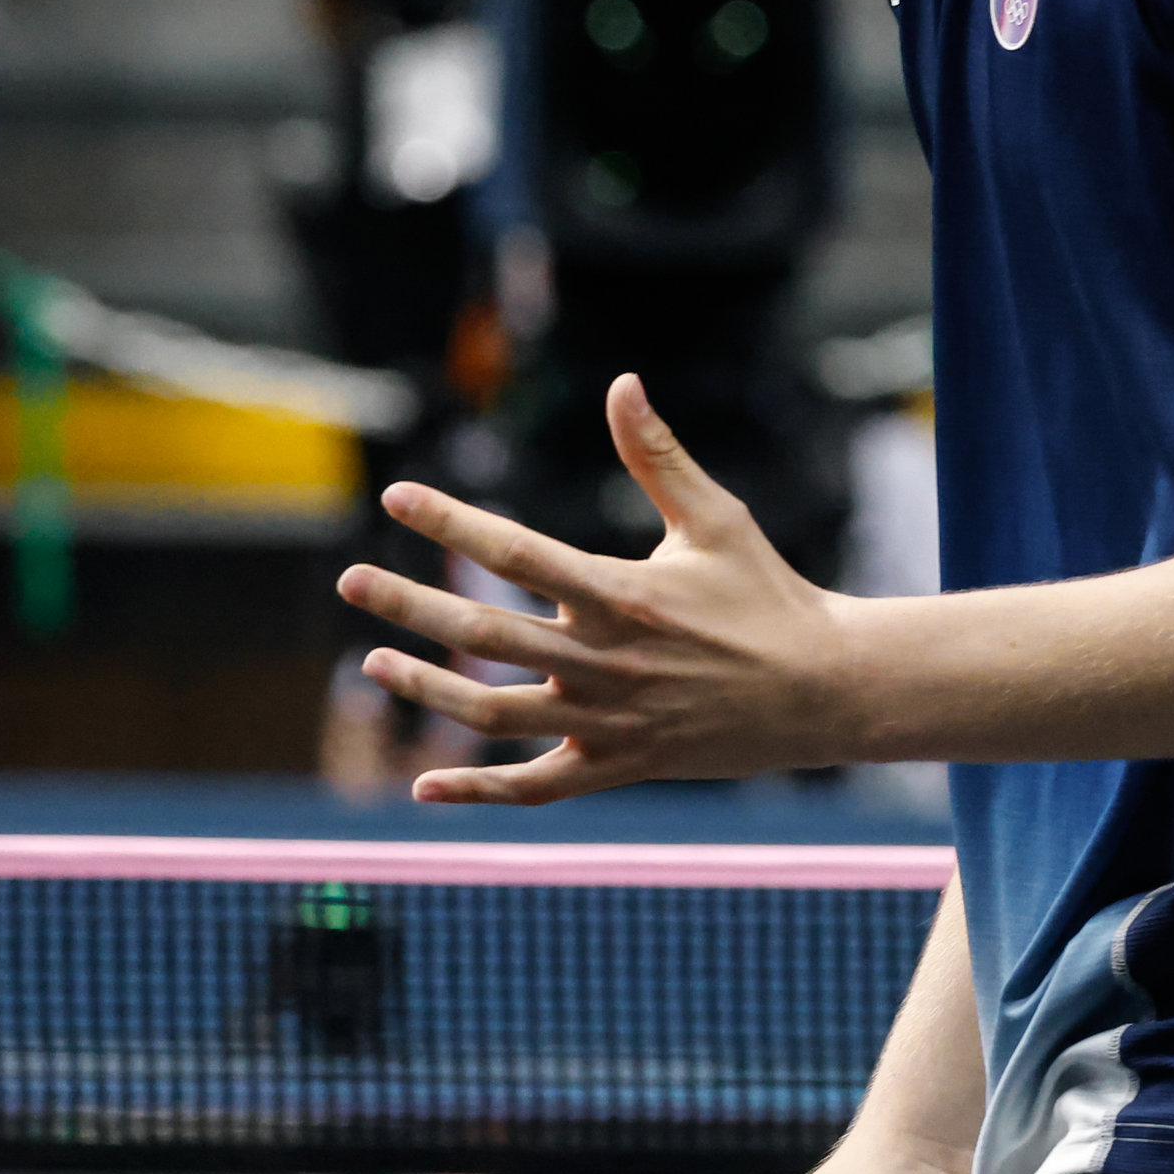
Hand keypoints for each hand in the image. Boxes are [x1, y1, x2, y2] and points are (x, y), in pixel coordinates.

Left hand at [341, 375, 862, 801]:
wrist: (823, 691)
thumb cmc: (768, 596)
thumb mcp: (717, 520)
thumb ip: (658, 456)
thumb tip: (622, 383)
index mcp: (624, 594)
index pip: (516, 552)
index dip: (451, 522)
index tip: (396, 497)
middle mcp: (605, 660)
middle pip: (483, 632)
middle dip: (408, 605)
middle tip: (350, 581)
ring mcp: (607, 720)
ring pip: (493, 711)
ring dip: (426, 689)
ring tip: (374, 662)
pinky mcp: (617, 765)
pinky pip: (535, 786)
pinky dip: (479, 789)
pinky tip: (424, 785)